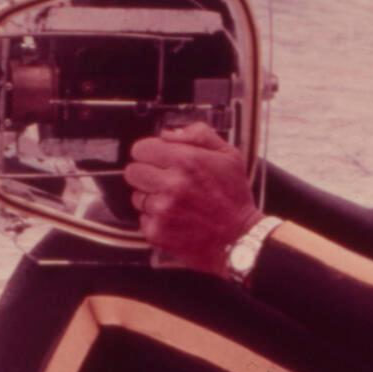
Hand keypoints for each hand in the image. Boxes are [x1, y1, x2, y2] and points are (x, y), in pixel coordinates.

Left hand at [122, 121, 261, 273]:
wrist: (239, 237)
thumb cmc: (234, 196)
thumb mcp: (228, 154)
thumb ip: (198, 135)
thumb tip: (168, 134)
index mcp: (186, 161)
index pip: (141, 149)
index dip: (150, 152)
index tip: (158, 159)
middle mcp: (172, 184)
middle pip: (133, 171)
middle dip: (146, 173)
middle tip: (165, 180)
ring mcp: (163, 210)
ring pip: (136, 196)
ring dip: (151, 197)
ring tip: (175, 202)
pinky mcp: (157, 232)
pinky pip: (142, 218)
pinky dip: (155, 218)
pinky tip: (175, 218)